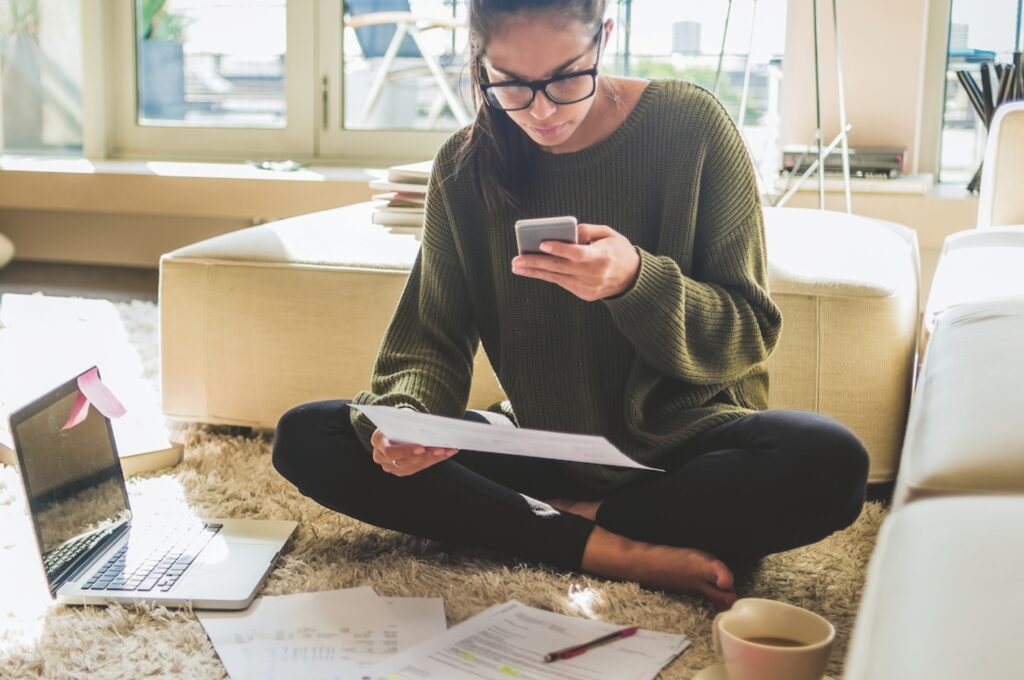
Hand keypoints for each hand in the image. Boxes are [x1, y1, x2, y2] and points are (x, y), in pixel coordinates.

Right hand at [370, 428, 456, 476]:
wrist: (392, 427)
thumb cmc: (396, 420)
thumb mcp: (399, 418)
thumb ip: (407, 424)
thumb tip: (427, 427)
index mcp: (378, 441)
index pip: (391, 451)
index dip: (406, 451)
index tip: (422, 448)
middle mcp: (381, 457)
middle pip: (404, 462)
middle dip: (424, 456)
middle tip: (441, 450)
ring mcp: (390, 466)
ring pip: (413, 467)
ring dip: (432, 459)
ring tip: (448, 451)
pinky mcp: (401, 470)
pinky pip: (418, 468)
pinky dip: (433, 460)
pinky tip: (446, 453)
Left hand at [510, 223, 639, 300]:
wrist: (632, 278)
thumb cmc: (618, 251)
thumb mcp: (609, 234)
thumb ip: (588, 230)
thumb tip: (568, 232)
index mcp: (602, 257)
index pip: (577, 253)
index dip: (559, 249)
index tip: (542, 243)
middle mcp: (594, 274)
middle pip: (560, 267)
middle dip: (536, 263)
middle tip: (517, 259)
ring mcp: (588, 286)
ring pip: (556, 278)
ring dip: (535, 272)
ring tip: (518, 266)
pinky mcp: (584, 294)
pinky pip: (562, 283)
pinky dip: (548, 276)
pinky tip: (533, 270)